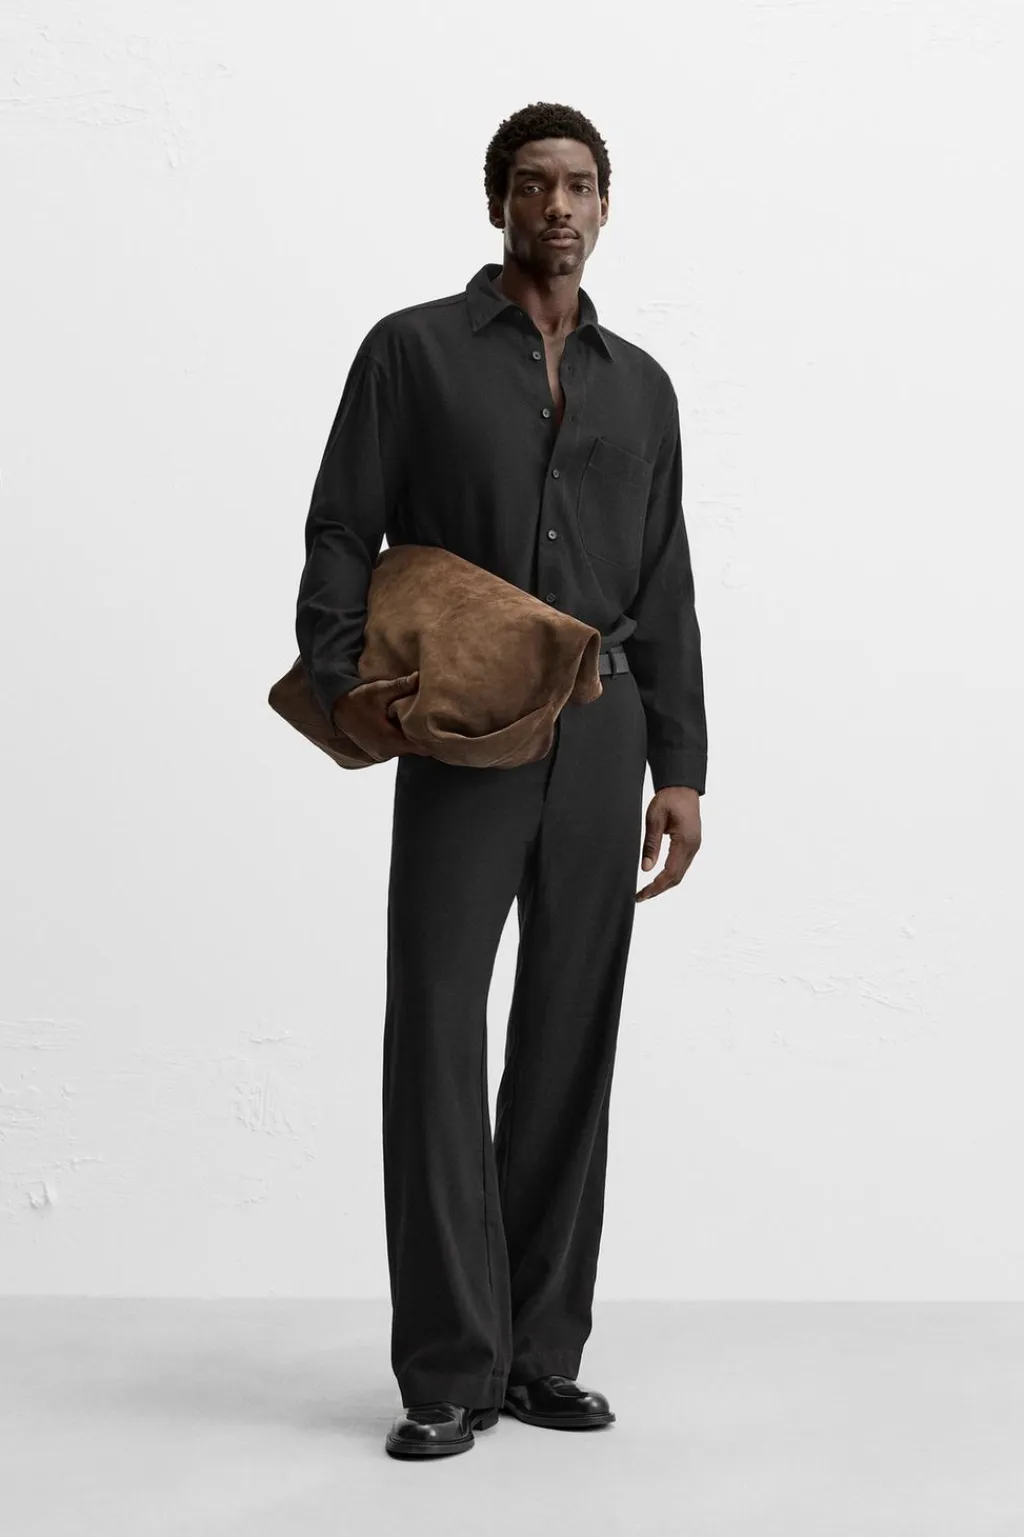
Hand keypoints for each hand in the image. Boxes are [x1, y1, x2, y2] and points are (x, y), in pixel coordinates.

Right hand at [331, 673, 431, 760]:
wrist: (336, 708)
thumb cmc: (358, 699)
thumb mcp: (379, 690)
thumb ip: (401, 686)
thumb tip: (420, 676)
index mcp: (390, 740)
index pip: (422, 746)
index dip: (433, 736)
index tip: (439, 723)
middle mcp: (387, 752)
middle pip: (416, 749)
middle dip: (425, 736)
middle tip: (435, 720)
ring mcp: (382, 754)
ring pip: (407, 750)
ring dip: (413, 738)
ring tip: (422, 722)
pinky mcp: (378, 753)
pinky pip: (398, 749)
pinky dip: (403, 740)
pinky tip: (405, 726)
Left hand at [635, 786, 701, 901]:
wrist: (683, 787)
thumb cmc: (669, 799)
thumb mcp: (654, 819)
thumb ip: (651, 844)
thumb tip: (646, 868)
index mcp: (685, 841)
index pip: (670, 872)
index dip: (656, 887)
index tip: (641, 894)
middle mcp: (693, 847)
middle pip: (676, 877)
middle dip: (658, 889)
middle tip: (640, 897)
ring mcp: (694, 847)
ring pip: (680, 873)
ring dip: (664, 884)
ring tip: (646, 891)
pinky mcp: (691, 845)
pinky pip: (681, 866)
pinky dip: (669, 875)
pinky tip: (657, 878)